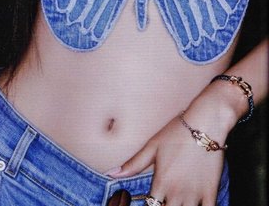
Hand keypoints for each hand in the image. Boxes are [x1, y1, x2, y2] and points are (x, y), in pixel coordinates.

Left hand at [108, 114, 224, 205]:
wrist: (205, 123)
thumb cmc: (177, 132)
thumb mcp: (152, 146)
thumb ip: (133, 164)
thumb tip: (111, 173)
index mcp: (162, 182)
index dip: (150, 204)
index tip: (153, 200)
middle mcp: (177, 192)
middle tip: (164, 200)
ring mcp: (195, 194)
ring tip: (177, 201)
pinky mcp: (211, 192)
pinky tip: (195, 204)